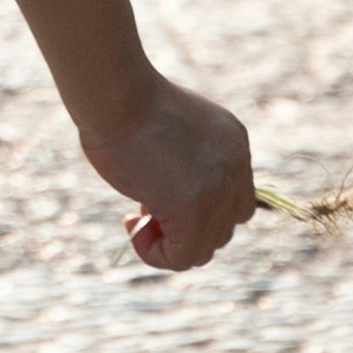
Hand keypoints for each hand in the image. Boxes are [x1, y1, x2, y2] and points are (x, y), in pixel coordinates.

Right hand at [79, 74, 254, 274]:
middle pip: (224, 225)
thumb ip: (183, 163)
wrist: (117, 94)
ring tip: (136, 219)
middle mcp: (235, 167)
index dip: (199, 206)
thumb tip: (166, 200)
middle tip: (143, 205)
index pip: (234, 197)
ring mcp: (219, 190)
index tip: (159, 192)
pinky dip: (156, 254)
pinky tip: (133, 228)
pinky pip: (183, 258)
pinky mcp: (194, 210)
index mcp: (232, 142)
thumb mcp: (168, 130)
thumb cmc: (124, 102)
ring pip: (206, 246)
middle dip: (184, 225)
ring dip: (169, 241)